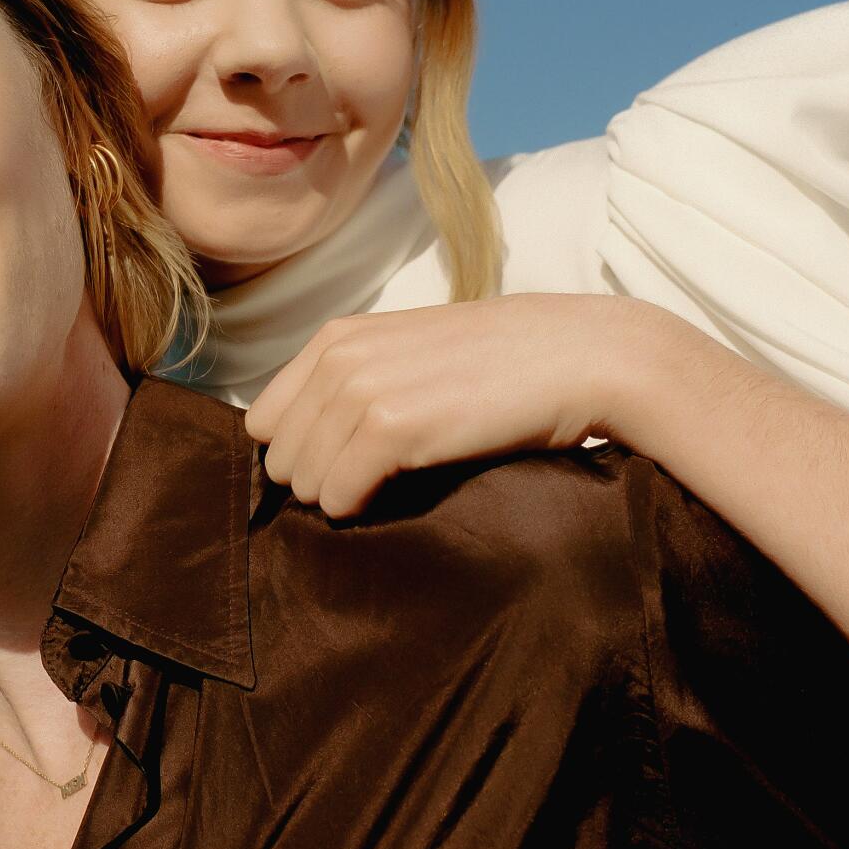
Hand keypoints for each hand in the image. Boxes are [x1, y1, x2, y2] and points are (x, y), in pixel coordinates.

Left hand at [244, 295, 679, 518]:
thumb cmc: (505, 367)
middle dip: (319, 479)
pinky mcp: (391, 427)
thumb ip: (356, 384)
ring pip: (303, 482)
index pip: (266, 420)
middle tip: (376, 484)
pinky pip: (337, 496)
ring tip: (395, 489)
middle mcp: (340, 357)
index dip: (303, 451)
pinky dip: (360, 510)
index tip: (346, 465)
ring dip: (342, 499)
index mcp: (338, 337)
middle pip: (279, 456)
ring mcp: (362, 389)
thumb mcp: (413, 356)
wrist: (582, 358)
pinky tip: (400, 497)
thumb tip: (305, 449)